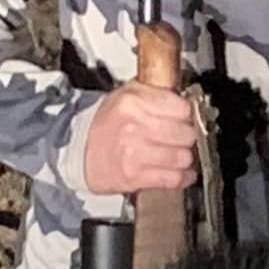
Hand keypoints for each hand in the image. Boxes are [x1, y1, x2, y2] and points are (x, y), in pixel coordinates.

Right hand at [82, 82, 197, 193]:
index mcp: (132, 102)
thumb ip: (154, 91)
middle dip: (188, 136)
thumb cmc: (105, 124)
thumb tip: (184, 95)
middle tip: (182, 137)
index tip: (185, 118)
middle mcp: (134, 126)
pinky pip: (174, 178)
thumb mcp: (124, 95)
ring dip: (185, 157)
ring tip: (179, 154)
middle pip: (185, 133)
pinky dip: (183, 176)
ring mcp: (134, 153)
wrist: (80, 152)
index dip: (187, 114)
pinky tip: (181, 171)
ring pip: (183, 157)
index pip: (181, 108)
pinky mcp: (135, 176)